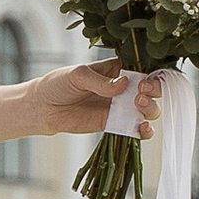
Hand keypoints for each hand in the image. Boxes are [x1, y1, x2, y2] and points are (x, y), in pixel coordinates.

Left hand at [35, 59, 164, 139]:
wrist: (43, 107)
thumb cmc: (58, 84)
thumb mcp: (78, 76)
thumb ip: (100, 81)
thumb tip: (123, 84)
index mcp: (117, 69)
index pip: (142, 68)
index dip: (149, 73)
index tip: (143, 81)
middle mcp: (123, 88)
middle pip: (151, 89)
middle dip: (154, 90)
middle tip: (141, 94)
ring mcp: (120, 107)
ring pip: (148, 109)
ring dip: (151, 109)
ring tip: (138, 106)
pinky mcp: (115, 125)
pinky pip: (135, 129)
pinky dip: (144, 131)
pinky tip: (141, 128)